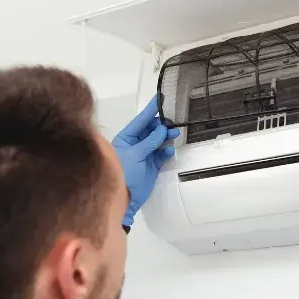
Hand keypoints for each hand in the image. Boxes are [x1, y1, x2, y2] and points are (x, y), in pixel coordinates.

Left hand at [112, 96, 180, 225]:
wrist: (124, 200)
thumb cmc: (123, 173)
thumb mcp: (135, 155)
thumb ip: (150, 141)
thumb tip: (162, 129)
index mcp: (126, 138)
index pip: (140, 121)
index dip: (150, 110)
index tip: (160, 98)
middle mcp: (134, 144)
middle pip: (151, 130)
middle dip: (162, 125)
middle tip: (173, 122)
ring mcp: (143, 155)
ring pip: (158, 142)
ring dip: (166, 138)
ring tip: (175, 135)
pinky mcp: (151, 166)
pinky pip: (161, 156)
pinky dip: (166, 152)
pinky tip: (170, 151)